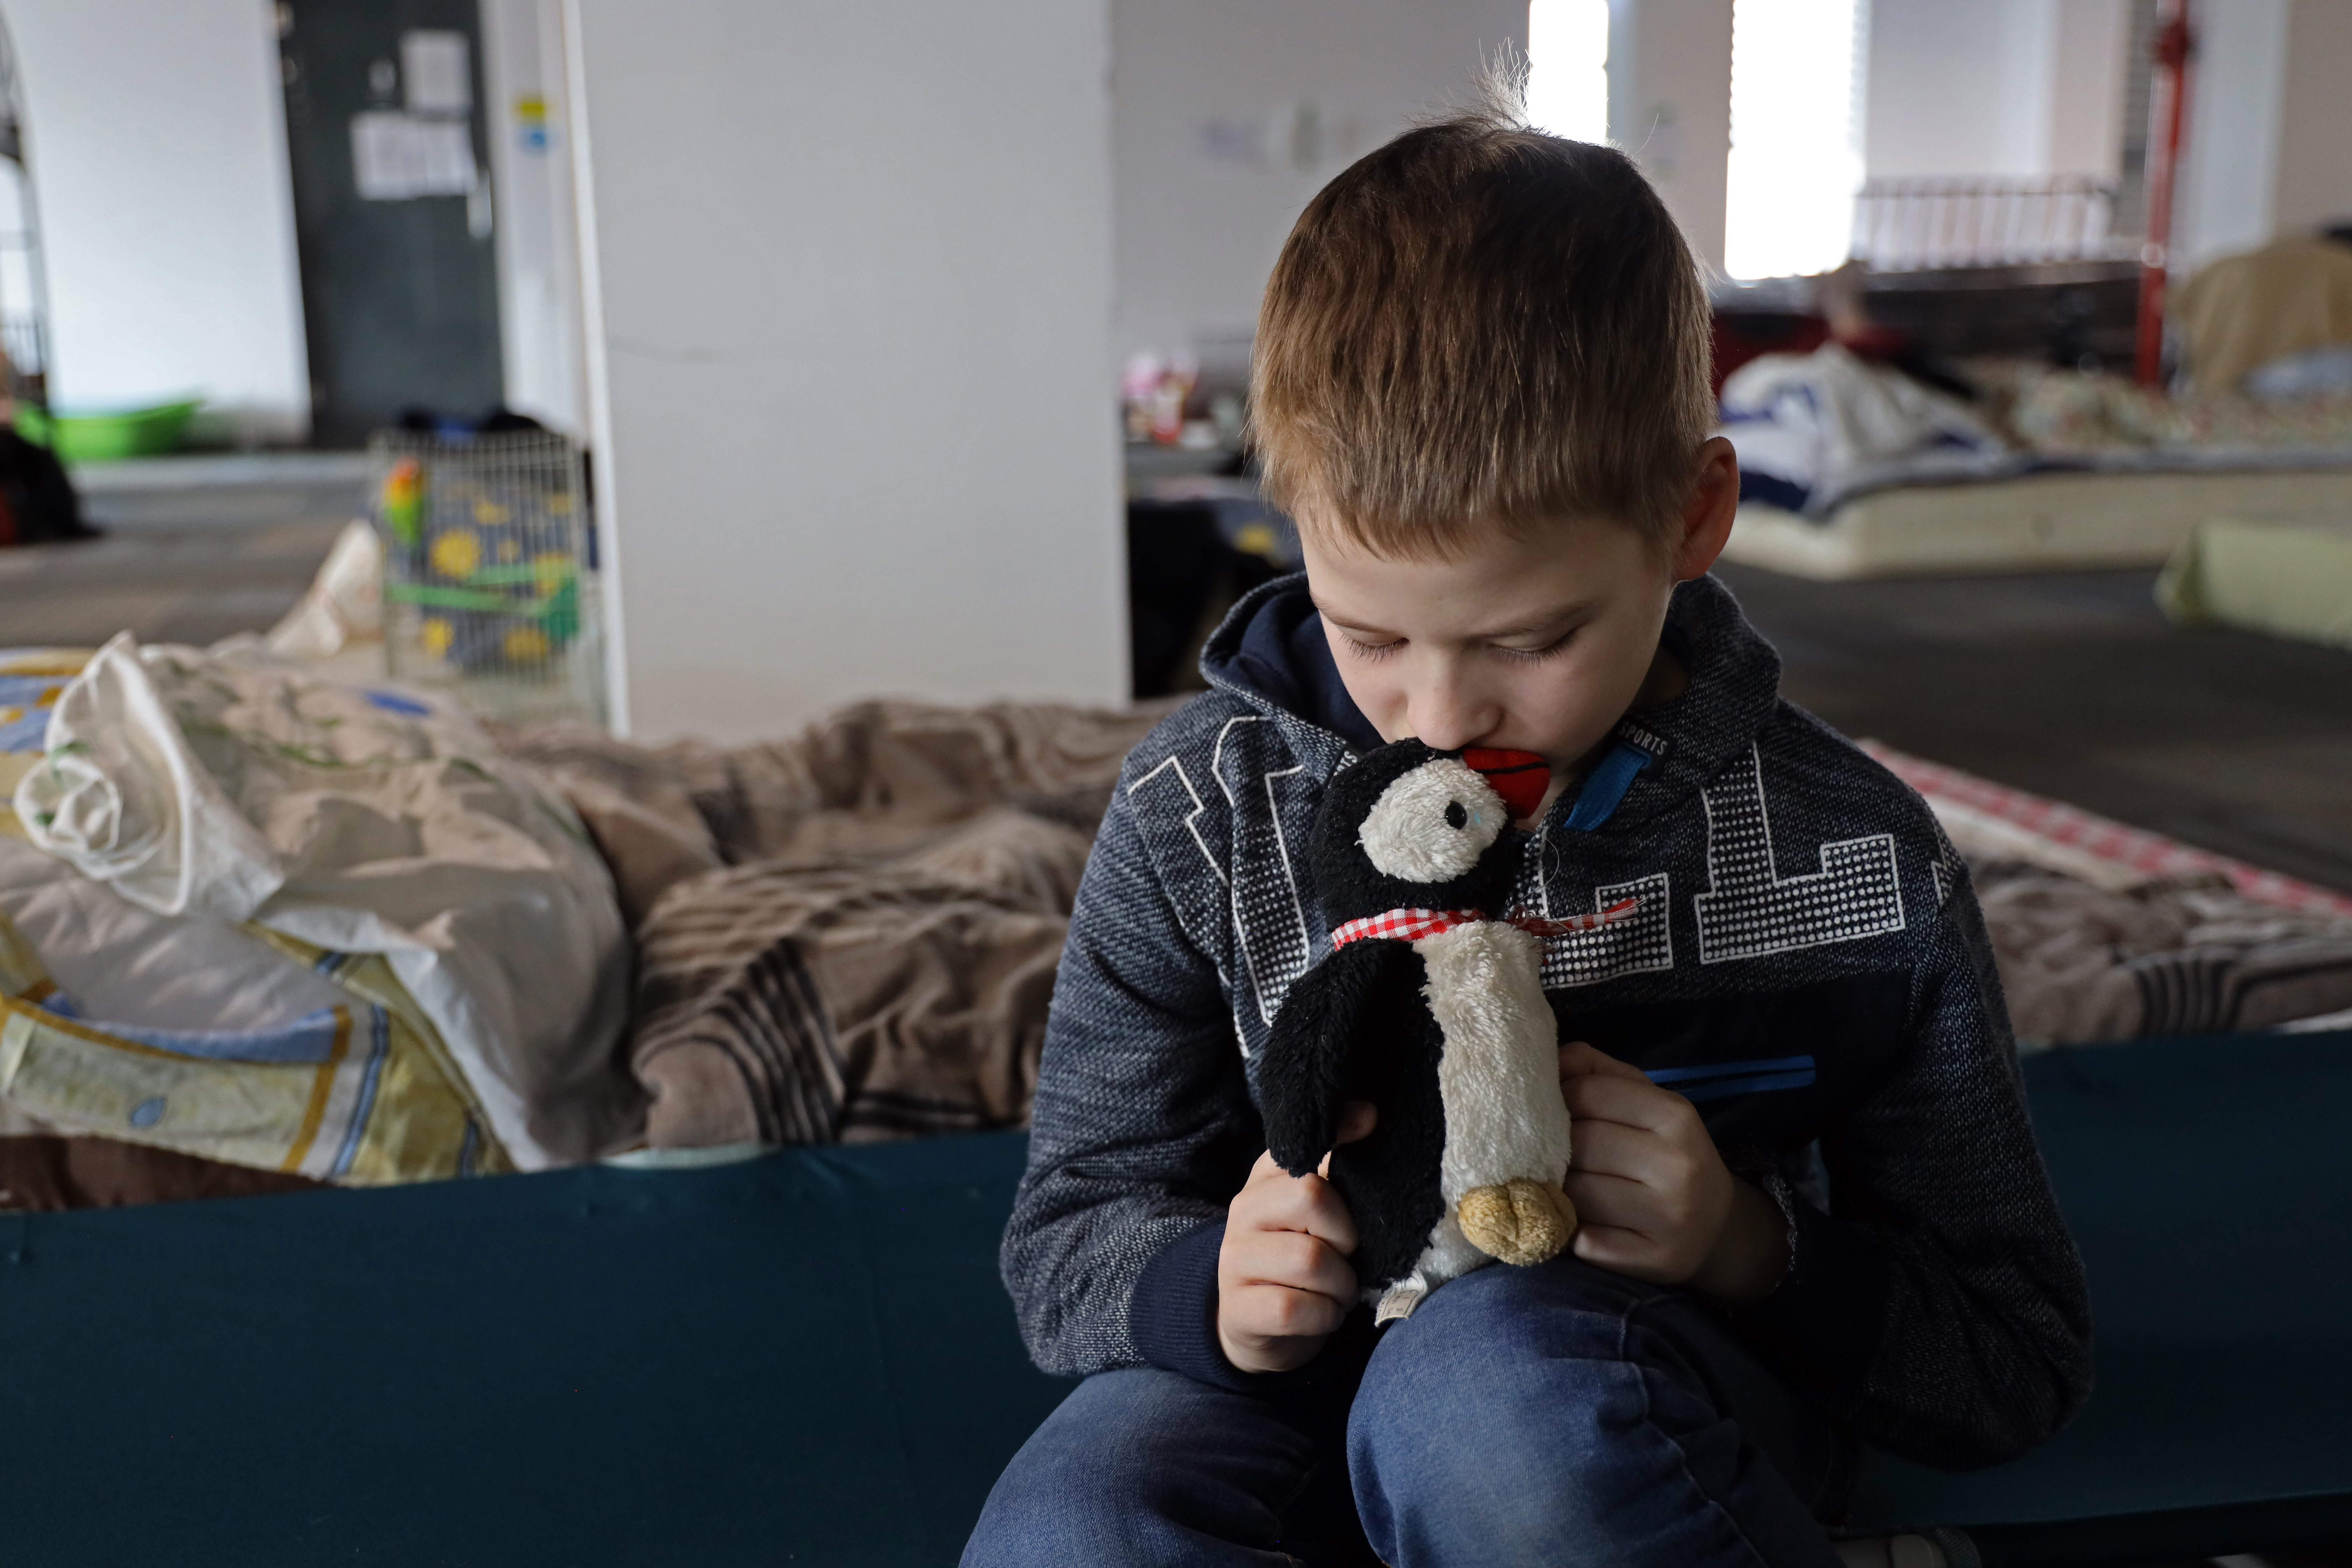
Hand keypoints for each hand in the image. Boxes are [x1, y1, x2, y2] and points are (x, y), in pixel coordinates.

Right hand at [1216, 1101, 1376, 1373]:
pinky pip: (1296, 1308)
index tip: (1370, 1130)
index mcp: (1264, 1180)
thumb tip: (1368, 1114)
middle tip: (1346, 1254)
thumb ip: (1335, 1162)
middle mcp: (1242, 1212)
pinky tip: (1323, 1313)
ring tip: (1338, 1289)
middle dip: (1346, 1233)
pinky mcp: (1239, 1309)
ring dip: (1341, 1284)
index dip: (1339, 1147)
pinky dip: (1324, 1316)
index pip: (1302, 1150)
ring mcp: (1235, 1261)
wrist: (1256, 1322)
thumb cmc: (1298, 1255)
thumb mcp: (1315, 1208)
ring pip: (1310, 1260)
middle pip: (1311, 1198)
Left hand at [1559, 1041, 1787, 1307]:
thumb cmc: (1664, 1153)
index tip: (1552, 1112)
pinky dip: (1574, 1232)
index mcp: (1676, 1116)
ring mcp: (1670, 1218)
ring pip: (1577, 1194)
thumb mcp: (1645, 1102)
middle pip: (1579, 1144)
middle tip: (1556, 1156)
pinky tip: (1585, 1224)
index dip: (1557, 1100)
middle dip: (1556, 1149)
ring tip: (1570, 1189)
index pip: (1589, 1093)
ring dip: (1562, 1192)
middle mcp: (1679, 1166)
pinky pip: (1586, 1241)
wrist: (1716, 1226)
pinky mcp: (1655, 1261)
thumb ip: (1597, 1072)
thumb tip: (1550, 1061)